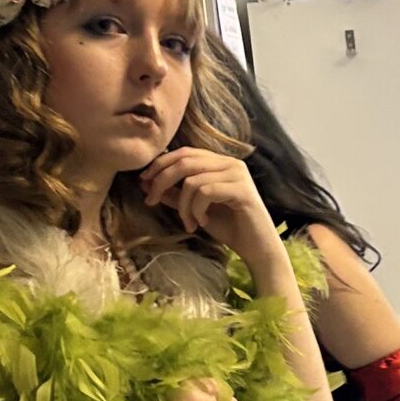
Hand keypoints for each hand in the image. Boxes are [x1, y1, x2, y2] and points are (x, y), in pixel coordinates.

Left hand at [140, 147, 281, 270]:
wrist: (256, 248)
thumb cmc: (228, 227)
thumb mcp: (194, 208)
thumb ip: (174, 194)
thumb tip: (146, 184)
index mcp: (220, 163)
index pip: (184, 152)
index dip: (160, 164)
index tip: (143, 181)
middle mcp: (230, 163)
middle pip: (185, 161)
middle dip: (161, 181)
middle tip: (150, 201)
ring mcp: (238, 175)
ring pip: (192, 180)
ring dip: (182, 205)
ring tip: (188, 222)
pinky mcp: (242, 190)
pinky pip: (205, 193)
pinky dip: (196, 210)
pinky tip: (201, 222)